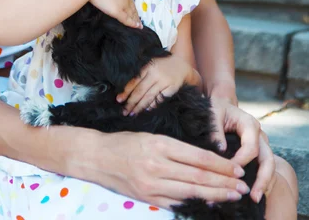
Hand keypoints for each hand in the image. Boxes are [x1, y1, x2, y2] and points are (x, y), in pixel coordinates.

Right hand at [87, 0, 140, 28]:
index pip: (131, 1)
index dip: (133, 7)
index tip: (135, 12)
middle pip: (133, 8)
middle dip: (136, 15)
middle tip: (139, 21)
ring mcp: (122, 4)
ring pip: (132, 14)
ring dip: (136, 20)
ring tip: (139, 26)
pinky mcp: (117, 11)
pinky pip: (127, 19)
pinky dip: (133, 24)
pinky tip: (137, 27)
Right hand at [91, 131, 249, 209]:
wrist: (96, 156)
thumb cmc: (124, 142)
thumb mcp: (151, 136)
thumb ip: (175, 148)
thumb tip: (205, 159)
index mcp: (160, 145)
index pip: (198, 157)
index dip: (221, 165)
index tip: (237, 169)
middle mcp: (157, 165)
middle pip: (198, 176)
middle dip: (224, 182)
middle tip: (242, 186)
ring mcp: (152, 184)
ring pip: (191, 191)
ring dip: (215, 195)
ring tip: (232, 196)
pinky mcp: (147, 197)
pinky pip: (176, 202)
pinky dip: (194, 203)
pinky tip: (208, 204)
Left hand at [116, 55, 198, 114]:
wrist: (182, 64)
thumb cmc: (162, 65)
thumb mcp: (151, 64)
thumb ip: (141, 75)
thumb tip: (128, 92)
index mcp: (148, 67)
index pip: (135, 81)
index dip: (126, 91)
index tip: (119, 100)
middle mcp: (155, 74)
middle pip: (140, 91)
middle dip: (131, 102)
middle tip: (124, 111)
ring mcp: (164, 81)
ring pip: (149, 97)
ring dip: (140, 106)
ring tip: (133, 113)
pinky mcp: (172, 88)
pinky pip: (160, 99)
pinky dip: (153, 105)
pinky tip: (147, 109)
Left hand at [209, 97, 275, 203]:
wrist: (222, 104)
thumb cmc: (216, 108)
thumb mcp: (213, 113)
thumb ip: (216, 130)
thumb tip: (221, 150)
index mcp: (249, 124)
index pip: (251, 147)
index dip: (241, 161)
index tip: (229, 171)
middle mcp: (259, 135)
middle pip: (267, 159)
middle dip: (263, 179)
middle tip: (253, 196)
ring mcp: (261, 144)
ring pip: (269, 165)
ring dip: (264, 183)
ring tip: (255, 198)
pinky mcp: (258, 152)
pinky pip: (263, 167)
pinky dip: (260, 180)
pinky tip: (252, 193)